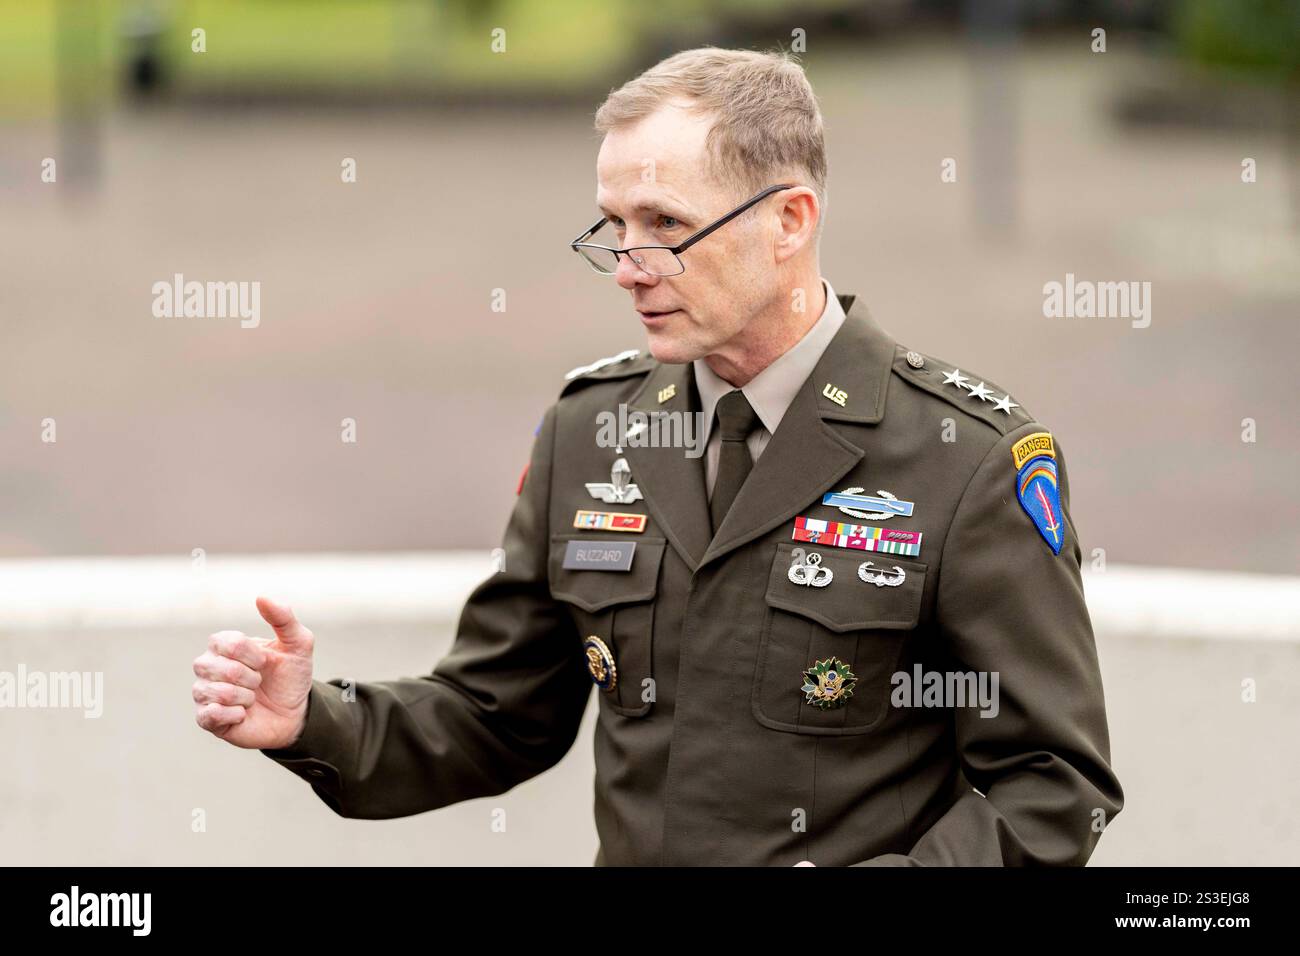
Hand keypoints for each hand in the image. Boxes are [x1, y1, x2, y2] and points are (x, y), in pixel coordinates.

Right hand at [193, 596, 314, 749]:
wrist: (295, 713)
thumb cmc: (291, 676)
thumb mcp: (298, 644)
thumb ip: (283, 618)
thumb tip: (261, 597)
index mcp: (224, 644)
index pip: (228, 643)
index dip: (253, 655)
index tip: (265, 662)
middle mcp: (207, 666)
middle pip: (219, 668)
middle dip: (250, 677)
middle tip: (259, 682)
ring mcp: (204, 692)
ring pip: (216, 692)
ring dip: (245, 697)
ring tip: (252, 698)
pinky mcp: (206, 719)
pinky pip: (210, 715)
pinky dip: (235, 715)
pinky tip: (243, 714)